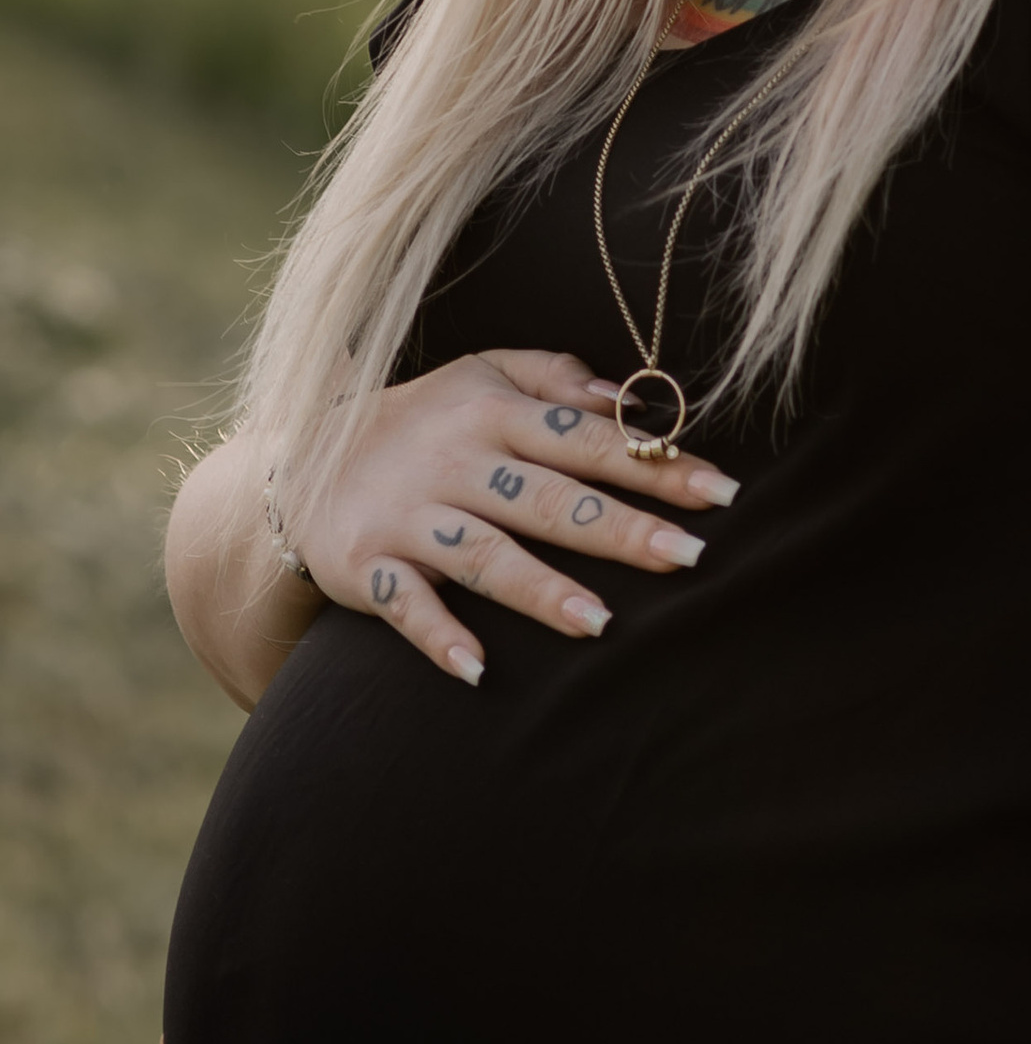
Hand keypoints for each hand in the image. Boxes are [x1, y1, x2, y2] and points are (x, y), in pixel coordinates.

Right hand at [280, 349, 739, 684]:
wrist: (297, 459)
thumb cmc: (421, 419)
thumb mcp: (479, 375)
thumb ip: (553, 377)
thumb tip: (628, 399)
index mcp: (491, 411)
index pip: (586, 440)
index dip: (654, 466)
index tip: (720, 493)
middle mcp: (453, 461)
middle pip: (547, 500)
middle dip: (620, 529)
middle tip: (688, 557)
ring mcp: (408, 516)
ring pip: (485, 557)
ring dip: (541, 590)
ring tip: (601, 623)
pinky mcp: (365, 564)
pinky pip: (405, 606)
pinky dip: (438, 636)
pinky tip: (477, 669)